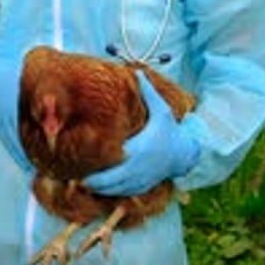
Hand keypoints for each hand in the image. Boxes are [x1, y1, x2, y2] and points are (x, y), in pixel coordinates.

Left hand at [86, 72, 199, 195]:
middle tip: (79, 180)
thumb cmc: (169, 130)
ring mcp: (142, 179)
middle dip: (96, 182)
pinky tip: (100, 190)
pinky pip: (125, 193)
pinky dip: (112, 193)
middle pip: (113, 180)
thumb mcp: (161, 109)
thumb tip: (136, 70)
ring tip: (85, 185)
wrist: (185, 153)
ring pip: (118, 189)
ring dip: (102, 189)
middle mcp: (140, 167)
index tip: (85, 166)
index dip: (101, 167)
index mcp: (140, 148)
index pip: (116, 161)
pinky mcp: (144, 186)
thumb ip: (148, 92)